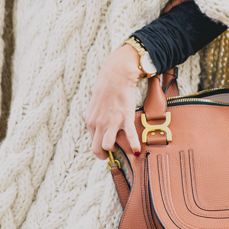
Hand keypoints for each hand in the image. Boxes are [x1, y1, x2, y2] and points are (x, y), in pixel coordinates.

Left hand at [86, 44, 141, 159]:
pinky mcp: (124, 117)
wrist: (116, 74)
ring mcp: (111, 121)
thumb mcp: (95, 105)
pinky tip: (138, 151)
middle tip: (113, 153)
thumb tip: (100, 128)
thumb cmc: (107, 87)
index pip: (92, 143)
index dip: (100, 149)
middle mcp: (98, 123)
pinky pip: (129, 136)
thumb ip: (97, 118)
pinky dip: (134, 145)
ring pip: (108, 146)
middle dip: (105, 155)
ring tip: (122, 147)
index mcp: (90, 121)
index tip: (107, 149)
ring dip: (115, 150)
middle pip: (97, 149)